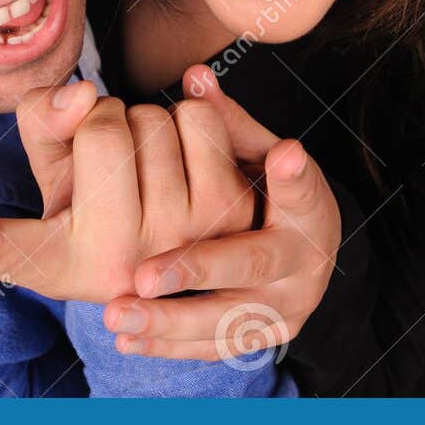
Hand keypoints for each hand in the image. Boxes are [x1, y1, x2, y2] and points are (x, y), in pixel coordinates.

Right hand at [0, 79, 256, 301]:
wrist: (199, 239)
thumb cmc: (108, 197)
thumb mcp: (60, 168)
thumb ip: (46, 120)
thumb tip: (80, 94)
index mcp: (58, 259)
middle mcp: (115, 263)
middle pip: (103, 127)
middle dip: (106, 118)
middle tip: (113, 160)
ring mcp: (178, 246)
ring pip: (154, 118)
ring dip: (152, 119)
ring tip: (149, 164)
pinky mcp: (231, 218)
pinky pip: (200, 117)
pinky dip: (193, 110)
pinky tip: (185, 148)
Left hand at [103, 65, 341, 361]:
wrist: (303, 260)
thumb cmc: (269, 192)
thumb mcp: (259, 154)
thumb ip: (228, 121)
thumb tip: (194, 75)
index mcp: (308, 211)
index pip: (302, 193)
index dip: (293, 178)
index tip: (284, 153)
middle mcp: (300, 263)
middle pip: (251, 266)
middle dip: (196, 268)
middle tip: (144, 274)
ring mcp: (281, 308)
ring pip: (224, 320)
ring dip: (168, 321)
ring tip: (116, 315)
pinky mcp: (256, 339)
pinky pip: (208, 348)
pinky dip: (167, 346)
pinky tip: (127, 341)